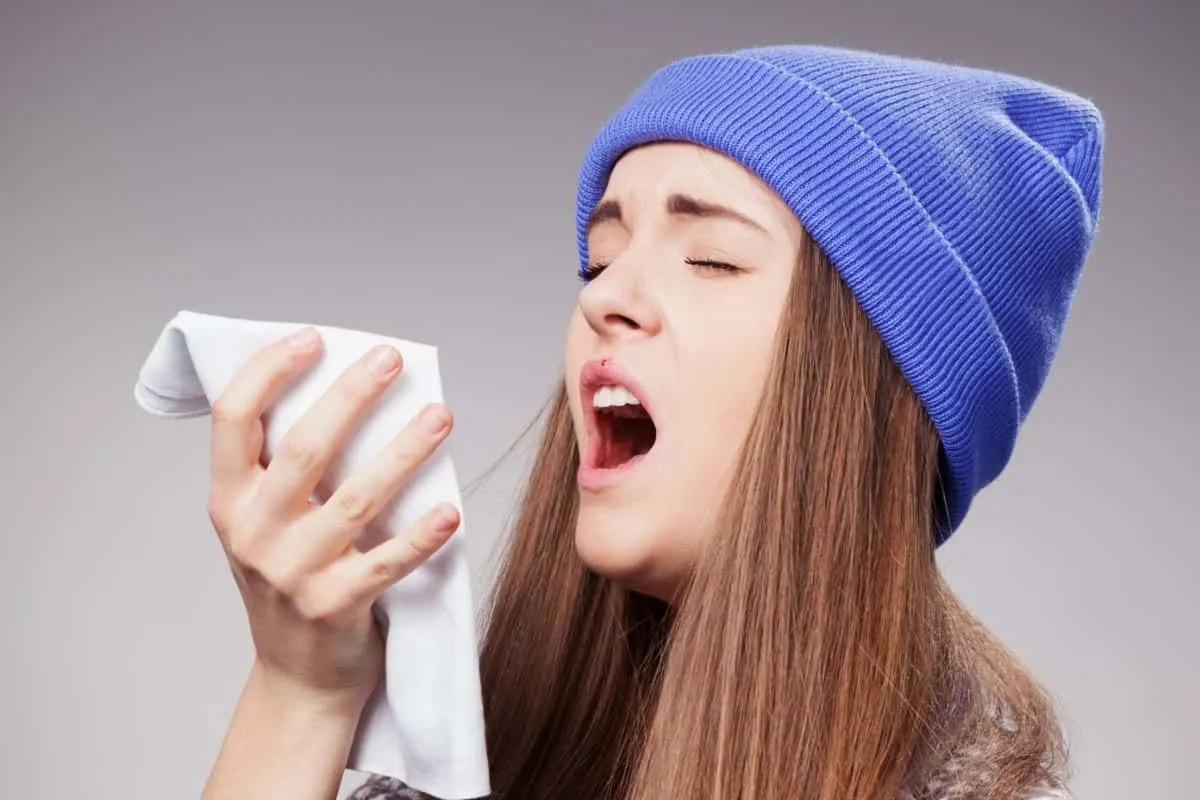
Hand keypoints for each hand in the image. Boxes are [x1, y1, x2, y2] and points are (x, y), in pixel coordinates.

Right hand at [205, 326, 458, 708]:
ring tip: (441, 417)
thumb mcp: (266, 523)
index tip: (314, 338)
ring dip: (403, 454)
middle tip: (391, 359)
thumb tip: (352, 389)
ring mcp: (292, 574)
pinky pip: (385, 565)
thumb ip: (287, 468)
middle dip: (350, 397)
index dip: (268, 371)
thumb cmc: (291, 580)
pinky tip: (450, 511)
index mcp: (229, 501)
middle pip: (302, 450)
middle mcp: (252, 533)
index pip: (233, 419)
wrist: (298, 677)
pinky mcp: (335, 608)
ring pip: (354, 500)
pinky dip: (420, 538)